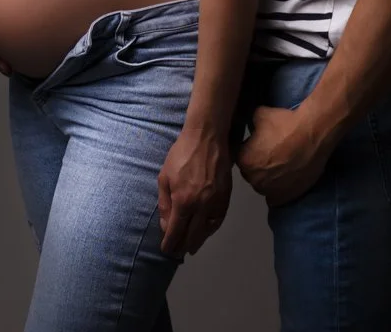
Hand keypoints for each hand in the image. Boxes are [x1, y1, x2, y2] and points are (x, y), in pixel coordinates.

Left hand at [157, 127, 231, 257]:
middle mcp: (201, 206)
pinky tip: (206, 231)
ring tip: (192, 246)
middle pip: (192, 236)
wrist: (206, 137)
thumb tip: (167, 226)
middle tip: (177, 253)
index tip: (166, 250)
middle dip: (183, 247)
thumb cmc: (181, 154)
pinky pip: (219, 219)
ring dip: (199, 241)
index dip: (170, 244)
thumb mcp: (164, 177)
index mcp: (183, 202)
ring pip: (208, 230)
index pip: (176, 232)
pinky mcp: (226, 196)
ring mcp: (216, 202)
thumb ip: (165, 204)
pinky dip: (212, 229)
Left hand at [236, 106, 330, 206]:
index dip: (249, 149)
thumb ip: (250, 124)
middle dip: (258, 164)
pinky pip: (277, 197)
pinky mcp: (287, 197)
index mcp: (244, 161)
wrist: (312, 135)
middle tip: (272, 152)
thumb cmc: (284, 124)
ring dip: (269, 178)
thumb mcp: (259, 114)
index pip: (241, 156)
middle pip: (252, 173)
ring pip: (264, 185)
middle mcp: (255, 180)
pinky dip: (280, 189)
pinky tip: (286, 177)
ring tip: (282, 164)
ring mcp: (271, 191)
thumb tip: (251, 126)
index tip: (260, 143)